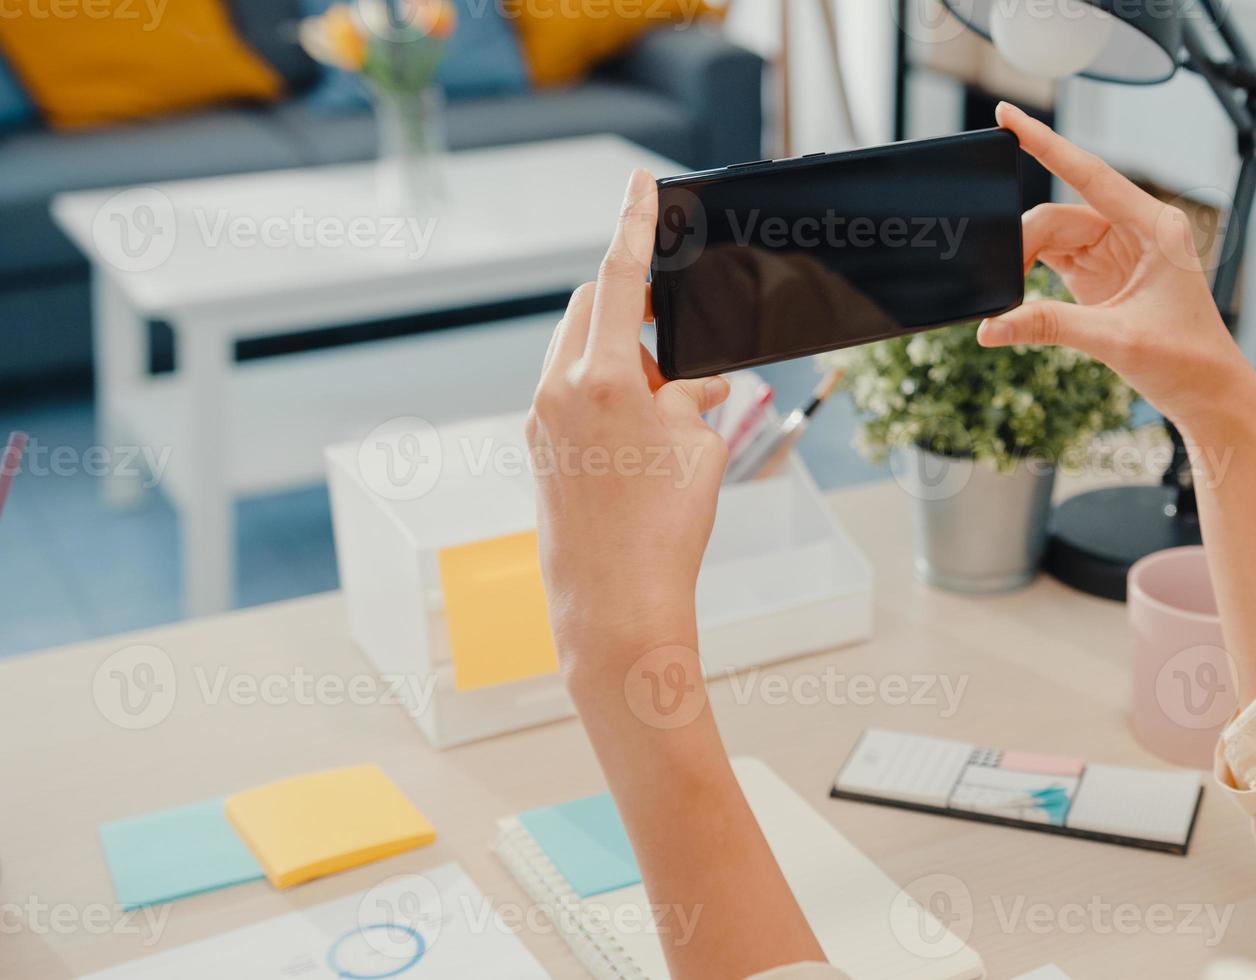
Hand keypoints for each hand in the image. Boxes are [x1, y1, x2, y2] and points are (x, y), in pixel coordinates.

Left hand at [525, 168, 730, 680]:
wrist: (615, 605)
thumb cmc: (663, 530)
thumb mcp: (700, 448)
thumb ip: (695, 397)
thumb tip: (696, 384)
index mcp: (601, 376)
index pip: (618, 275)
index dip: (633, 223)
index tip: (639, 182)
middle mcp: (559, 389)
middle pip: (591, 310)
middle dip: (632, 303)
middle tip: (675, 320)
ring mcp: (541, 419)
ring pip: (579, 352)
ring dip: (623, 353)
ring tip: (673, 397)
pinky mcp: (539, 448)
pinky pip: (571, 391)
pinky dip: (609, 390)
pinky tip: (649, 425)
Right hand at [979, 103, 1255, 427]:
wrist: (1210, 396)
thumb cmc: (1187, 361)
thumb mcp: (1115, 341)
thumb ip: (1050, 327)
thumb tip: (992, 327)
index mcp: (1156, 226)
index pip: (1088, 174)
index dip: (1044, 144)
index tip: (1006, 116)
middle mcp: (1137, 229)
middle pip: (1060, 215)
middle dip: (1023, 242)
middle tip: (1000, 283)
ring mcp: (1118, 251)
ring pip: (1053, 237)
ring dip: (1025, 261)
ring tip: (1008, 297)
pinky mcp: (1103, 276)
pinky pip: (1055, 260)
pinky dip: (1031, 275)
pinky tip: (1014, 294)